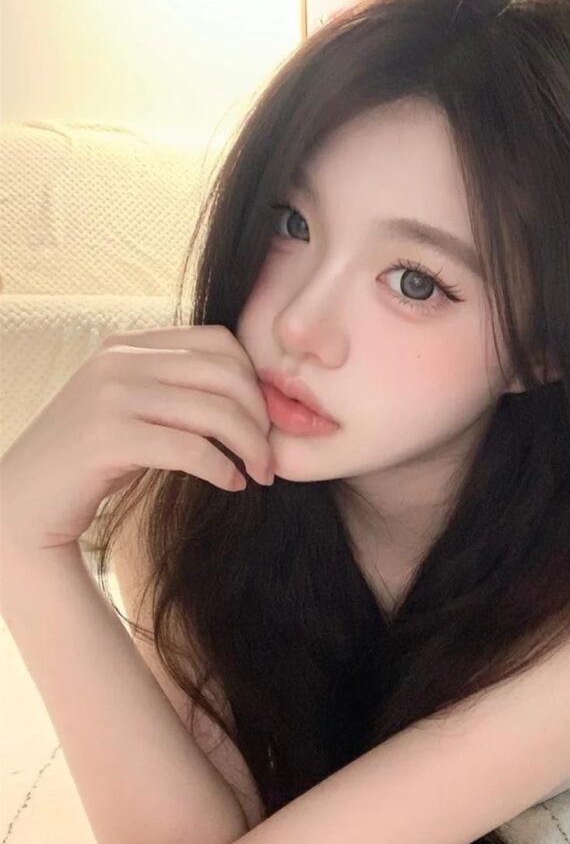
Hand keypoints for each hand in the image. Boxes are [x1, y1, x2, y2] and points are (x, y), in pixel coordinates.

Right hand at [0, 324, 273, 551]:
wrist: (22, 501)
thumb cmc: (91, 461)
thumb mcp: (134, 409)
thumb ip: (177, 391)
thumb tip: (252, 396)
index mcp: (129, 345)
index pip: (218, 342)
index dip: (254, 380)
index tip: (264, 420)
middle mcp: (119, 361)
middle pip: (226, 374)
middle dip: (260, 417)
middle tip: (270, 455)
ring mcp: (110, 396)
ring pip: (214, 411)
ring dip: (250, 447)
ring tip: (259, 473)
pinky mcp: (108, 438)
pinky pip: (191, 449)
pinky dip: (222, 468)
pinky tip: (231, 483)